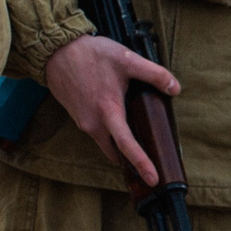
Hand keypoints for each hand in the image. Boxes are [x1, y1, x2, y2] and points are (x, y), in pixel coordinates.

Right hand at [43, 34, 184, 182]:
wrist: (55, 51)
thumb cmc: (89, 54)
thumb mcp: (126, 59)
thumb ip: (153, 73)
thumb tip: (175, 88)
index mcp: (108, 112)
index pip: (126, 145)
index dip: (141, 163)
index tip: (153, 179)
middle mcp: (92, 123)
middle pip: (115, 151)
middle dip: (130, 159)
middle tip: (146, 161)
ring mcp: (82, 121)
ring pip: (104, 141)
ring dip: (118, 142)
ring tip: (132, 132)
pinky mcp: (76, 116)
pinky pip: (95, 131)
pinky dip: (107, 130)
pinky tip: (113, 115)